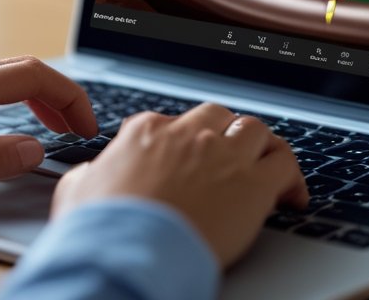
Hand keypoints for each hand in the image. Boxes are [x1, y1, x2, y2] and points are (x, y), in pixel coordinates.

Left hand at [0, 56, 96, 203]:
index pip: (34, 75)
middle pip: (26, 69)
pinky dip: (18, 97)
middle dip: (62, 94)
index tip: (86, 126)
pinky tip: (17, 120)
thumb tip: (35, 150)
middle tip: (81, 127)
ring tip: (58, 125)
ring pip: (9, 74)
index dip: (69, 97)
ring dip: (41, 95)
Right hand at [52, 102, 307, 268]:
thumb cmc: (101, 227)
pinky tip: (291, 195)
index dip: (183, 144)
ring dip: (258, 146)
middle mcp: (188, 134)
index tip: (187, 164)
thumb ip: (89, 175)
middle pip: (217, 117)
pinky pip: (285, 163)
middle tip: (227, 159)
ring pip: (253, 129)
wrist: (129, 251)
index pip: (173, 123)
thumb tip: (88, 175)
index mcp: (146, 132)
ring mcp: (223, 154)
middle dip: (223, 134)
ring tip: (263, 169)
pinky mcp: (253, 182)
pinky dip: (292, 175)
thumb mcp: (77, 192)